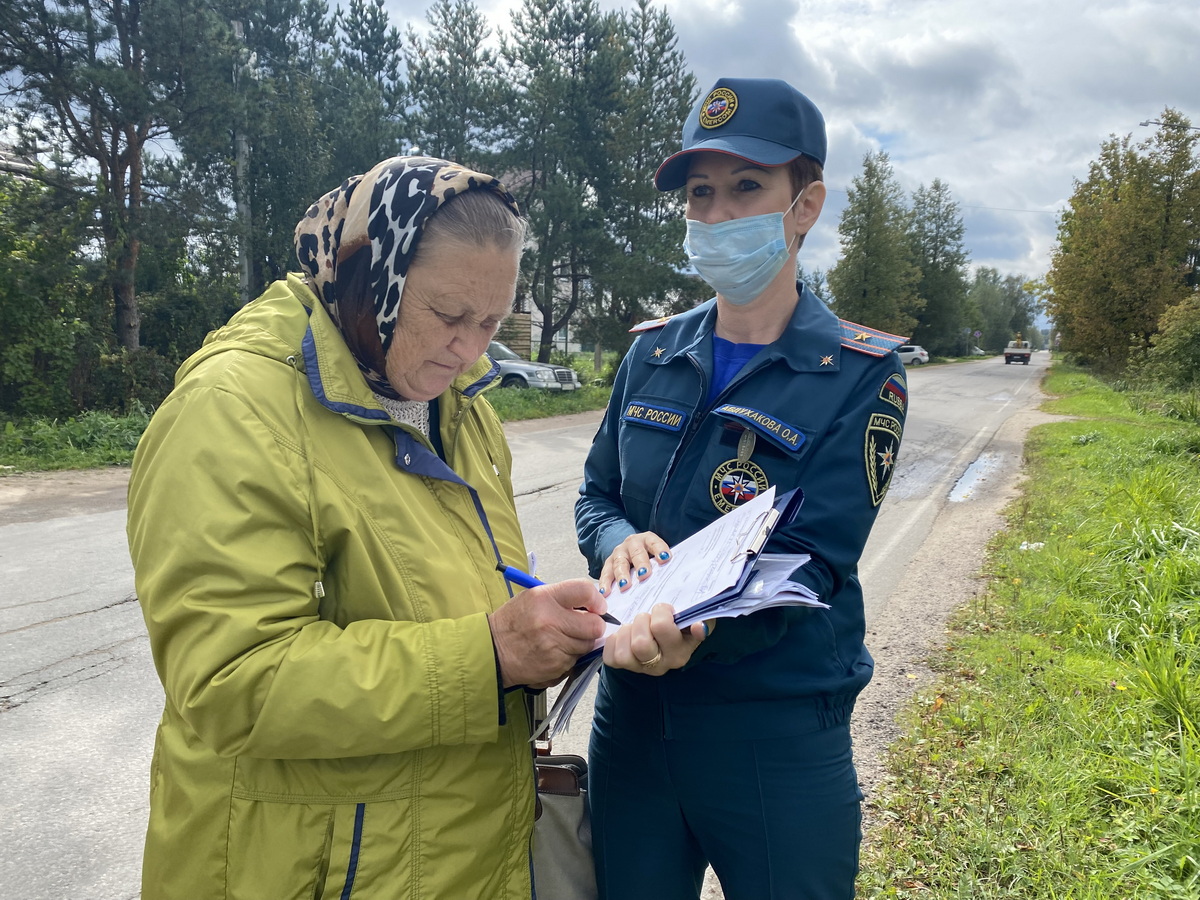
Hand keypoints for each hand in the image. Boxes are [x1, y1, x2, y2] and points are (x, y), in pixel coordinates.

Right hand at [488, 578, 607, 687]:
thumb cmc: (514, 622)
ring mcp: (553, 647)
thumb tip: (595, 605)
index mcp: (543, 599)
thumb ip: (563, 598)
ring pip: (587, 645)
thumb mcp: (533, 598)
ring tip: (560, 639)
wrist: (493, 651)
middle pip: (594, 625)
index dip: (596, 600)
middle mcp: (549, 622)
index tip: (597, 607)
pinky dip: (569, 657)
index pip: (584, 591)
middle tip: (582, 627)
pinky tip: (553, 653)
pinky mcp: (555, 666)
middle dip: (593, 627)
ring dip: (580, 643)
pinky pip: (576, 661)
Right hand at [600, 532, 671, 594]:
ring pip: (619, 563)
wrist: (630, 550)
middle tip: (644, 575)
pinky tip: (606, 592)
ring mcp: (618, 553)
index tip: (665, 559)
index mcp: (647, 539)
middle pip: (636, 553)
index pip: (654, 542)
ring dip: (622, 575)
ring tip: (625, 586)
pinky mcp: (608, 564)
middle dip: (640, 564)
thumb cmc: (650, 557)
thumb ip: (665, 565)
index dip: (660, 550)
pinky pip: (605, 573)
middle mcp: (632, 544)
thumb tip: (676, 582)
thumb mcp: (657, 555)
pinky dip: (605, 583)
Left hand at [602, 602, 706, 675]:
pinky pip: (611, 658)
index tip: (665, 610)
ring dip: (626, 634)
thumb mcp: (695, 619)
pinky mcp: (624, 667)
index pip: (662, 627)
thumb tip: (699, 626)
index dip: (660, 611)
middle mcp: (661, 664)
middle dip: (641, 621)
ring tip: (634, 626)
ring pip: (624, 655)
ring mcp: (641, 668)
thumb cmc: (681, 624)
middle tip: (647, 617)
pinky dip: (613, 643)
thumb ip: (703, 621)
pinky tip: (623, 635)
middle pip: (640, 644)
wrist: (669, 633)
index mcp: (679, 652)